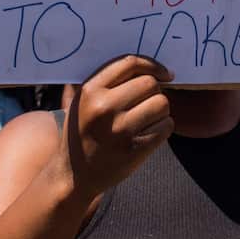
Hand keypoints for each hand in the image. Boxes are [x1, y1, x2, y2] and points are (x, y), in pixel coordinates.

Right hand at [62, 56, 173, 198]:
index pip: (130, 63)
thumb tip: (147, 64)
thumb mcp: (81, 101)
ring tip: (148, 119)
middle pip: (150, 84)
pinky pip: (166, 126)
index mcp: (91, 91)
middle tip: (147, 103)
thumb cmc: (82, 133)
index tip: (164, 74)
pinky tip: (151, 132)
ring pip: (162, 103)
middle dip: (155, 92)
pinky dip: (164, 127)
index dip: (153, 65)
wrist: (73, 175)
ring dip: (161, 110)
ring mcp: (120, 130)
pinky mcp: (135, 149)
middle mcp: (104, 107)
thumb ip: (106, 81)